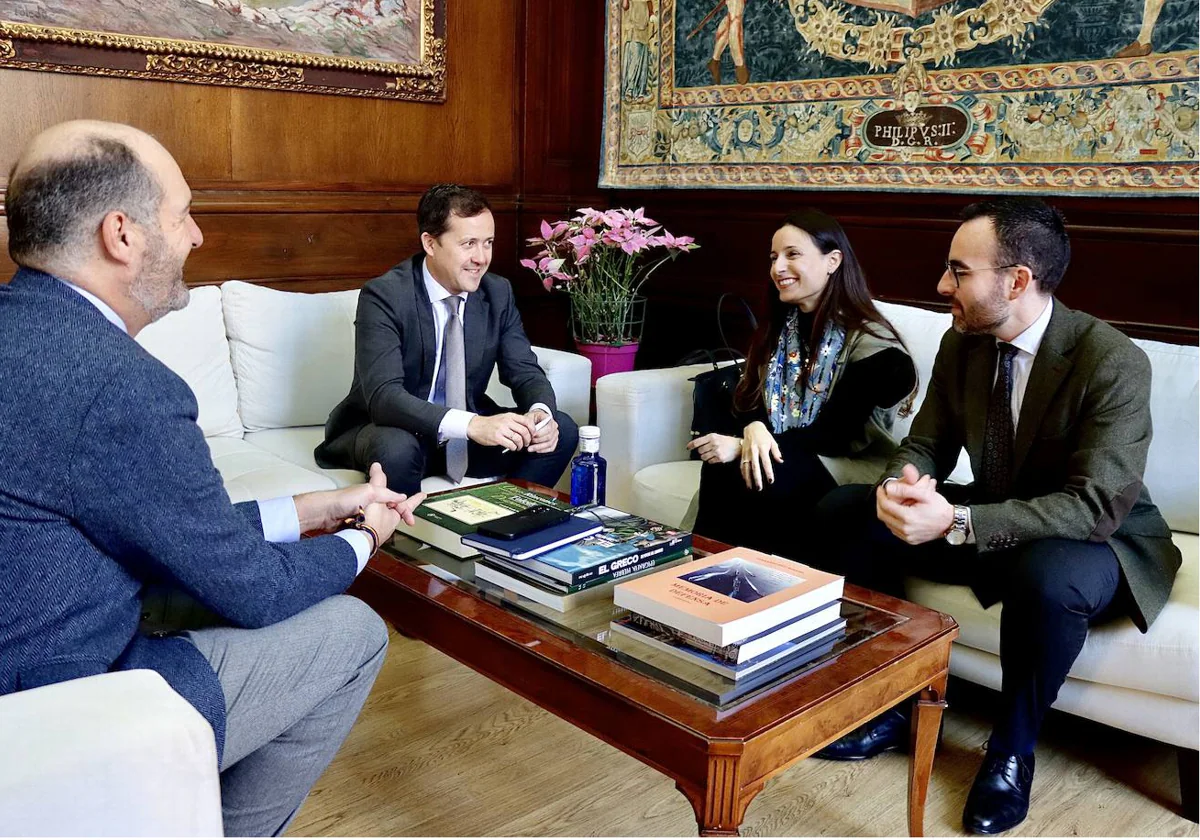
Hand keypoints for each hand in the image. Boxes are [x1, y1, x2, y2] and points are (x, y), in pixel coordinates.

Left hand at [294, 462, 424, 532]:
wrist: (324, 514)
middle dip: (398, 515)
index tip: (410, 519)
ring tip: (388, 528)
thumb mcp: (369, 492)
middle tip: (408, 522)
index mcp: (374, 492)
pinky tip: (376, 532)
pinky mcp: (357, 525)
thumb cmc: (341, 500)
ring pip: (381, 520)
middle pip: (390, 510)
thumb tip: (401, 497)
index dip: (405, 507)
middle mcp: (370, 502)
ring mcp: (364, 514)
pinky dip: (374, 530)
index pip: (396, 499)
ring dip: (385, 524)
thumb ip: (387, 494)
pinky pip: (371, 528)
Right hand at [468, 412, 534, 450]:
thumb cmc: (490, 423)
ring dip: (521, 445)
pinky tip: (512, 447)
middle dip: (528, 439)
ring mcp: (502, 430)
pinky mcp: (497, 438)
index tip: (532, 434)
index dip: (532, 430)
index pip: (527, 421)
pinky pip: (511, 444)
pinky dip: (514, 448)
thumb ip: (515, 421)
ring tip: (519, 446)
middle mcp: (507, 421)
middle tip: (527, 443)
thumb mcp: (504, 417)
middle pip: (524, 431)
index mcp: (510, 416)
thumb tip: (527, 428)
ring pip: (518, 439)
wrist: (476, 426)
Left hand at [525, 409, 559, 453]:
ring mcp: (555, 434)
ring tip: (530, 448)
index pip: (548, 428)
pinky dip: (543, 450)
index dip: (540, 433)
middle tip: (529, 442)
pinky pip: (551, 448)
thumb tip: (532, 432)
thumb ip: (530, 423)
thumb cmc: (532, 418)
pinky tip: (536, 450)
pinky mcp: (554, 441)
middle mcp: (554, 426)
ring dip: (539, 447)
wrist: (535, 420)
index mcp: (549, 419)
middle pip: (549, 437)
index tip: (531, 436)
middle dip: (538, 441)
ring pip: (549, 443)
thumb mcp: (529, 417)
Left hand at [686, 433, 741, 463]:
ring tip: (711, 454)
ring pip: (704, 457)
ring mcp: (716, 451)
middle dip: (701, 451)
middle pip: (700, 450)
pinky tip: (715, 457)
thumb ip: (706, 440)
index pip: (697, 442)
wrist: (738, 446)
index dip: (691, 445)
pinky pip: (710, 461)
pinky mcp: (720, 458)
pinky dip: (711, 460)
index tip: (688, 447)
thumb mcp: (716, 436)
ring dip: (705, 457)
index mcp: (711, 437)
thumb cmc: (726, 441)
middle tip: (706, 450)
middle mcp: (713, 444)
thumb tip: (696, 445)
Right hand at [740, 421, 781, 490]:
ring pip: (746, 467)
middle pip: (755, 467)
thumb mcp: (772, 441)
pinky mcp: (742, 453)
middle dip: (757, 478)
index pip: (766, 462)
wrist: (752, 427)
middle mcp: (754, 451)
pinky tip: (745, 480)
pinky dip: (743, 473)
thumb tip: (781, 461)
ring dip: (748, 478)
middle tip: (759, 488)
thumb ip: (776, 451)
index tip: (771, 481)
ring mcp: (747, 453)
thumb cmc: (764, 435)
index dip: (768, 472)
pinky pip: (742, 465)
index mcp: (763, 448)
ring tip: (750, 487)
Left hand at [875, 464, 953, 544]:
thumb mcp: (925, 494)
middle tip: (882, 495)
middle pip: (883, 515)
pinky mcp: (910, 540)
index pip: (886, 505)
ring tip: (890, 502)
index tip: (882, 488)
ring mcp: (907, 536)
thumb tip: (890, 488)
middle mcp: (906, 529)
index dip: (881, 495)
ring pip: (887, 523)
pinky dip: (892, 520)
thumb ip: (905, 489)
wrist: (951, 523)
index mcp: (908, 517)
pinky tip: (897, 513)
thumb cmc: (940, 509)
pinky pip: (894, 529)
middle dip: (880, 503)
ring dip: (886, 512)